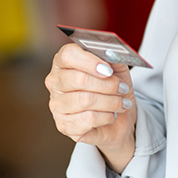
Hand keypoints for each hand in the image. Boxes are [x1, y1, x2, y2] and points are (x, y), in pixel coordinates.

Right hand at [45, 43, 136, 171]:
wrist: (117, 121)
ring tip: (121, 103)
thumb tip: (111, 52)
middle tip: (122, 88)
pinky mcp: (63, 125)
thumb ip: (112, 57)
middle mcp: (55, 82)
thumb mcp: (117, 69)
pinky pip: (88, 119)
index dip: (89, 61)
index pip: (68, 55)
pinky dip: (106, 116)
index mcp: (64, 62)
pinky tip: (111, 115)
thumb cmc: (112, 90)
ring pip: (85, 100)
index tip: (108, 69)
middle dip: (107, 84)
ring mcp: (56, 105)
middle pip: (78, 79)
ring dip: (110, 102)